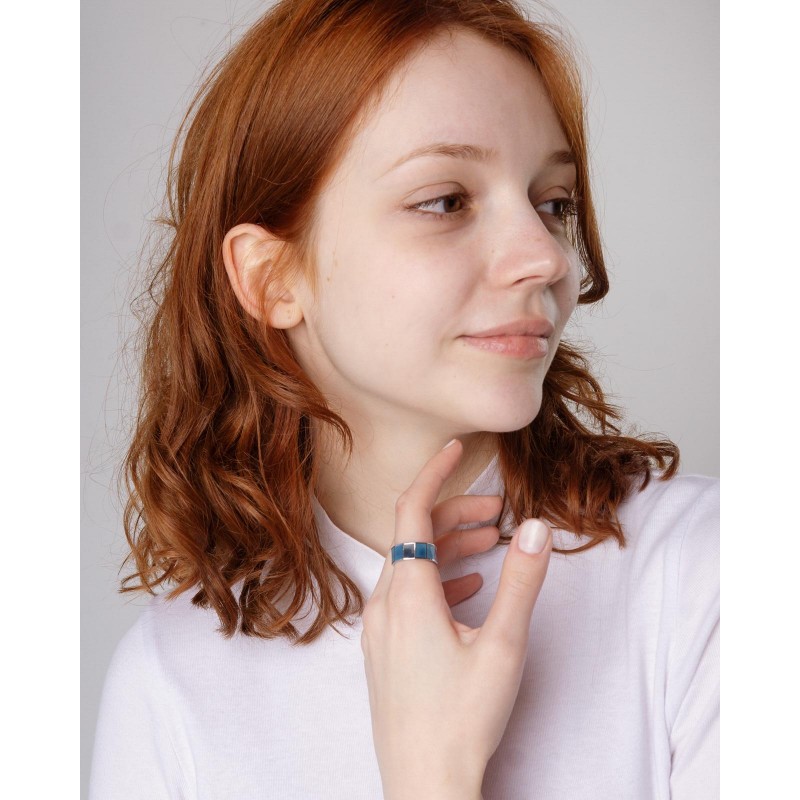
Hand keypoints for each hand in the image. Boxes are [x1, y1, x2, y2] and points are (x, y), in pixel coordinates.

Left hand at [361, 439, 552, 799]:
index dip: (434, 472)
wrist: (424, 784)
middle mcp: (385, 604)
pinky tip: (468, 589)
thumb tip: (535, 527)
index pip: (411, 508)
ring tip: (492, 543)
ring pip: (411, 565)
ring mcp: (381, 629)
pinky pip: (407, 596)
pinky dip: (438, 578)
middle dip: (455, 513)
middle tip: (498, 511)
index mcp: (407, 593)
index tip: (456, 447)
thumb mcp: (502, 645)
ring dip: (448, 546)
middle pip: (413, 534)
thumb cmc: (461, 719)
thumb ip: (519, 581)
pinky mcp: (387, 650)